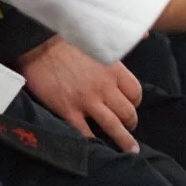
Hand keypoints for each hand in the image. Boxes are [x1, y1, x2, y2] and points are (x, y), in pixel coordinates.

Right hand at [16, 37, 142, 150]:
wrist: (38, 44)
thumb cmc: (67, 37)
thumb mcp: (100, 34)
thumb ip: (123, 39)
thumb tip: (147, 35)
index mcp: (113, 68)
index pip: (135, 91)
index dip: (135, 101)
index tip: (131, 105)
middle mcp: (104, 86)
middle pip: (127, 112)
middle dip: (131, 122)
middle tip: (129, 128)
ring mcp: (87, 100)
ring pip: (113, 126)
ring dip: (123, 140)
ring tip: (129, 151)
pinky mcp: (68, 110)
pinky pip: (86, 133)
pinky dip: (94, 144)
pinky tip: (99, 150)